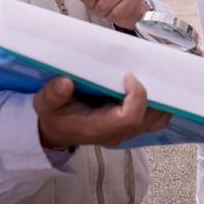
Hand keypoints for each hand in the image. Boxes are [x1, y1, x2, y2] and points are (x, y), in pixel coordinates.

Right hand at [34, 73, 171, 148]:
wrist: (56, 132)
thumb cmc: (54, 116)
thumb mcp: (44, 104)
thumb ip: (52, 95)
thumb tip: (64, 82)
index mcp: (98, 128)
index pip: (129, 119)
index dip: (136, 97)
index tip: (128, 75)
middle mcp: (117, 134)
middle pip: (148, 119)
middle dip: (152, 95)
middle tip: (145, 70)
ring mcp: (125, 133)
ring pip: (155, 121)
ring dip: (159, 99)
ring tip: (152, 76)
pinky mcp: (130, 127)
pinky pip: (154, 120)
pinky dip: (159, 103)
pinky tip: (153, 86)